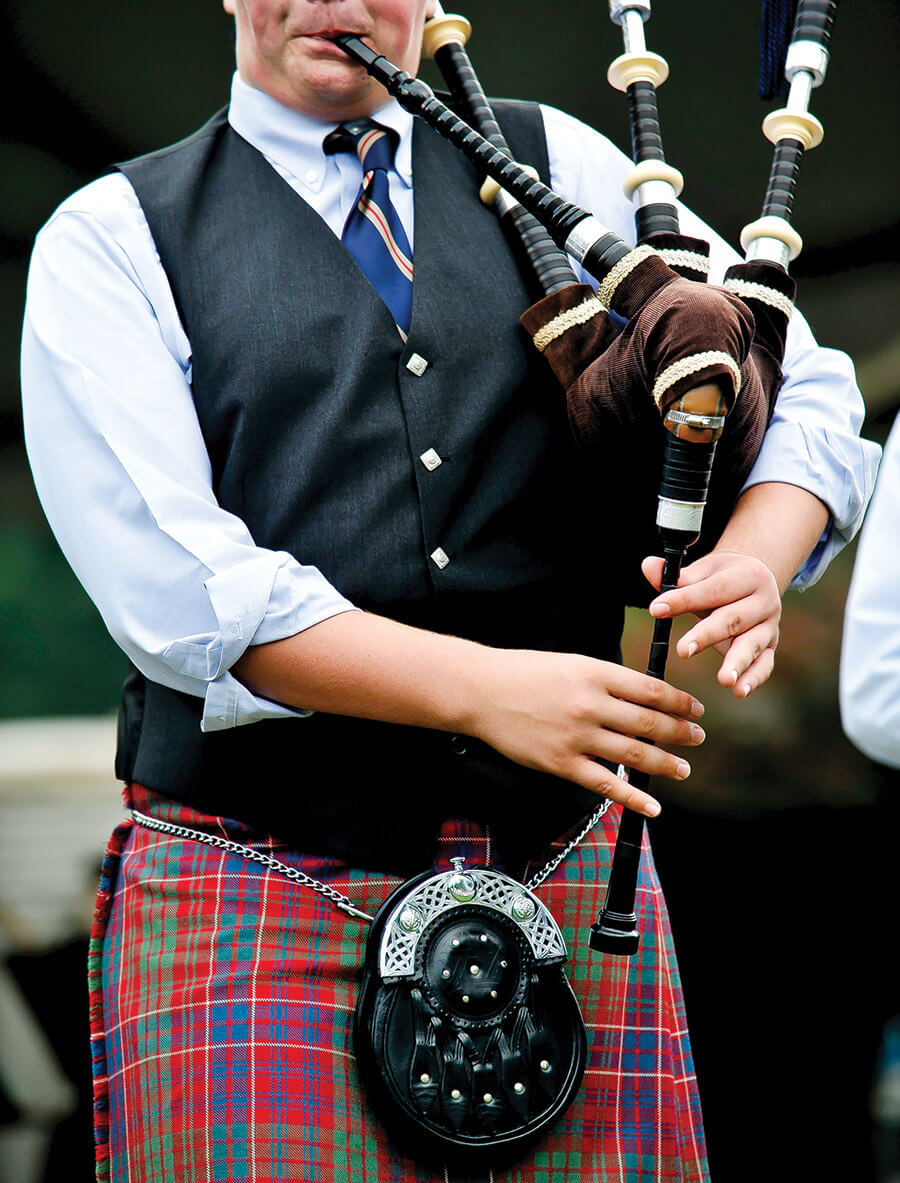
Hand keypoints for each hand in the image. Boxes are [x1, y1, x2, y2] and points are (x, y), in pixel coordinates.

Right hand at [466, 648, 705, 816]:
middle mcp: (590, 704)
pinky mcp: (561, 763)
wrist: (481, 691)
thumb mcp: (573, 663)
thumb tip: (646, 698)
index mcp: (595, 674)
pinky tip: (653, 805)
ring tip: (683, 768)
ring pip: (634, 754)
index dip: (680, 703)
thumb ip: (607, 680)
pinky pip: (605, 785)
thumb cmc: (526, 673)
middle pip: (649, 723)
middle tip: (698, 738)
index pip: (652, 690)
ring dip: (666, 763)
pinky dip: (634, 797)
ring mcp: (576, 736)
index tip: (694, 710)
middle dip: (680, 733)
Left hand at [642, 550, 780, 697]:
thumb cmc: (721, 577)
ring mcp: (770, 625)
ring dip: (737, 663)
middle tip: (682, 651)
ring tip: (723, 680)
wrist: (755, 580)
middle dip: (706, 635)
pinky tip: (739, 691)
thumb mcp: (703, 571)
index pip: (712, 589)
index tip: (656, 609)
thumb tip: (648, 566)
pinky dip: (753, 679)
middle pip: (732, 619)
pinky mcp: (770, 646)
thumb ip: (677, 575)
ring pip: (752, 644)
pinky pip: (764, 664)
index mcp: (748, 575)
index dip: (683, 599)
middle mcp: (764, 600)